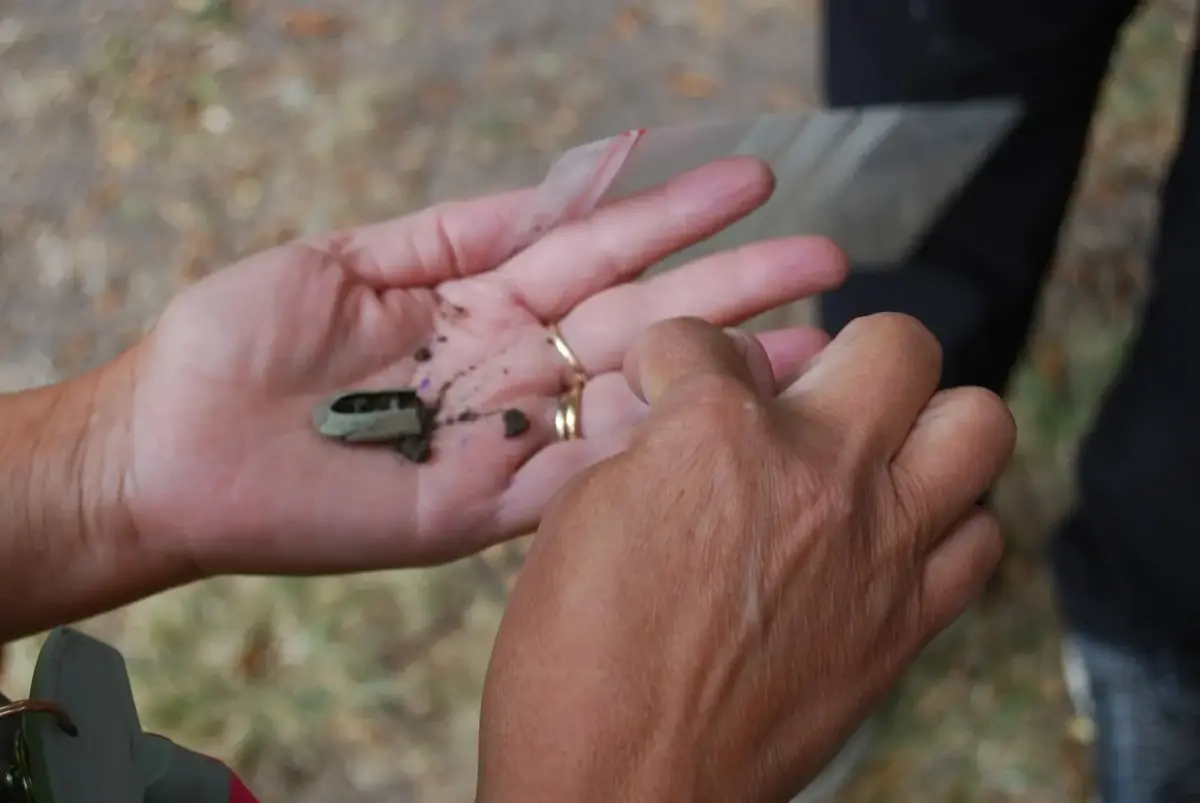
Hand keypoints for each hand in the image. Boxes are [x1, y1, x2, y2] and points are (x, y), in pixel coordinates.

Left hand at [114, 157, 845, 574]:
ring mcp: (503, 438)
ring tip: (813, 351)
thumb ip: (462, 230)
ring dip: (719, 377)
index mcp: (480, 300)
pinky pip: (576, 476)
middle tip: (826, 261)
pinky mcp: (479, 509)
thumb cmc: (238, 340)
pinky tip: (722, 430)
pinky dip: (647, 453)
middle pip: (639, 317)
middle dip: (732, 287)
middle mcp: (508, 366)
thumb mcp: (349, 256)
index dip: (676, 216)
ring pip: (628, 400)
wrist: (169, 447)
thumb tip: (566, 183)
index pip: (598, 248)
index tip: (754, 184)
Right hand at [477, 316, 1015, 802]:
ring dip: (922, 422)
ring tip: (868, 454)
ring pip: (978, 421)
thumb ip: (657, 442)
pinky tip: (886, 536)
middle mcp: (818, 470)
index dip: (674, 356)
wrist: (619, 794)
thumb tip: (690, 415)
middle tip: (797, 396)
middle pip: (895, 342)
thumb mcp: (581, 514)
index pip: (706, 340)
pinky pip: (979, 537)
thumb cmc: (572, 661)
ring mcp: (881, 546)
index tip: (668, 379)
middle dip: (838, 350)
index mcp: (715, 433)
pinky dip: (942, 522)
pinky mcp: (909, 622)